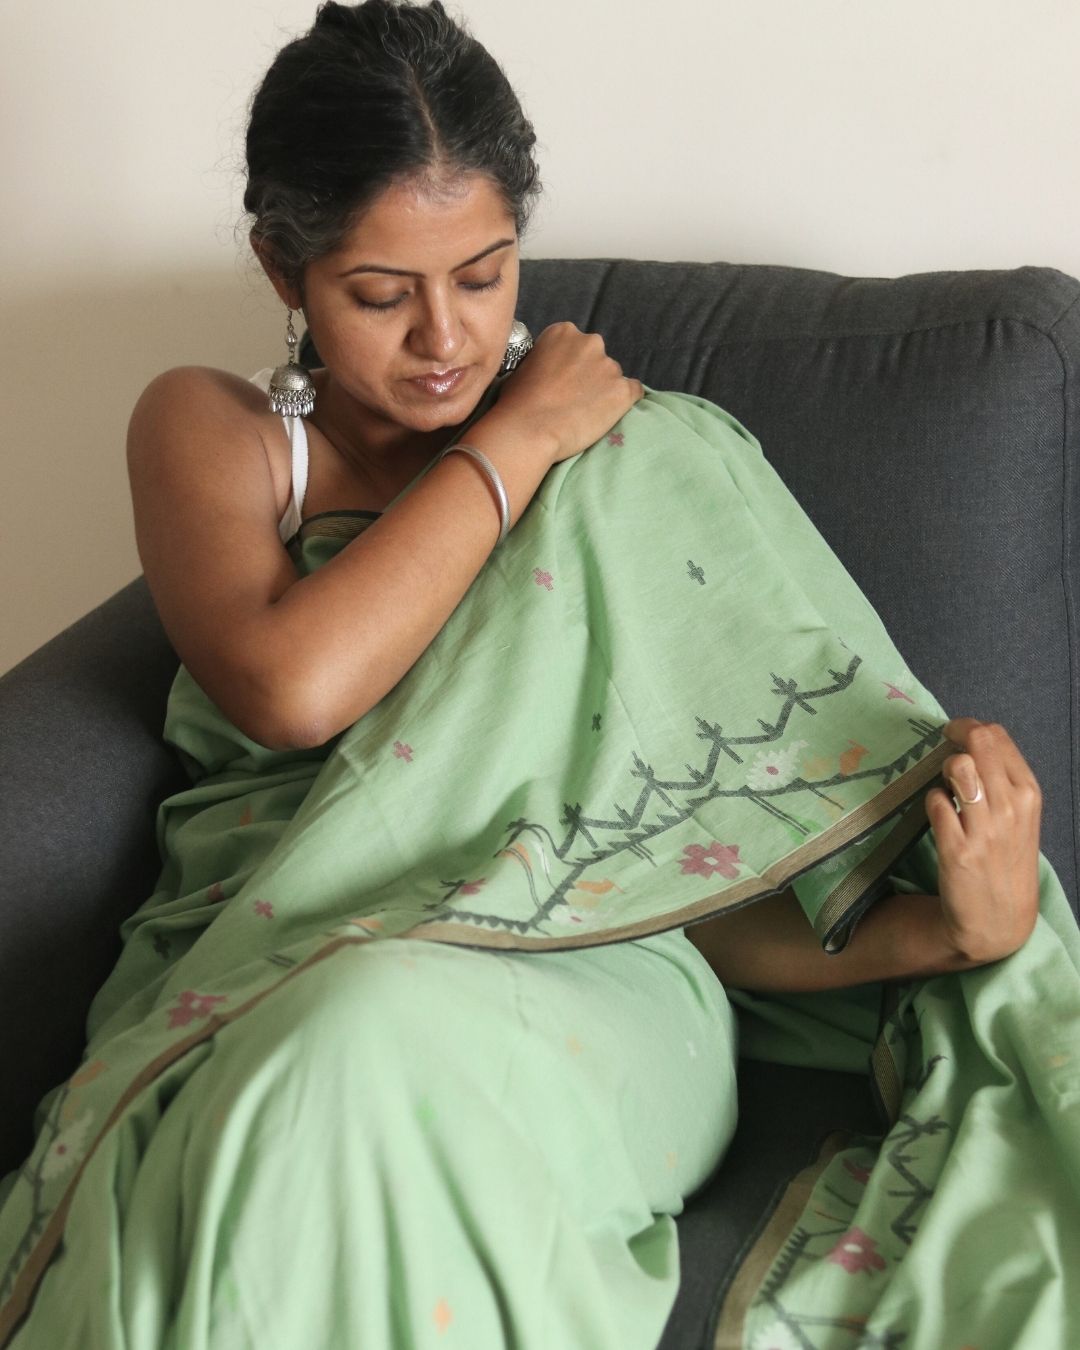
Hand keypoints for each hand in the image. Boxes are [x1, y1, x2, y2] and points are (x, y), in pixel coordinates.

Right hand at [494, 322, 643, 464]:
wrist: (529, 429)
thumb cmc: (517, 402)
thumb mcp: (525, 366)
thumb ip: (545, 360)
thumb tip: (553, 371)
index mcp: (563, 332)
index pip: (577, 345)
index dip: (570, 366)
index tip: (563, 382)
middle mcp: (590, 342)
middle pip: (597, 358)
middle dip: (590, 376)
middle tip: (574, 399)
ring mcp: (609, 366)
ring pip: (613, 377)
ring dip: (604, 391)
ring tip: (585, 413)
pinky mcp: (623, 390)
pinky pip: (633, 392)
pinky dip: (623, 402)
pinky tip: (608, 415)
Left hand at [924, 717, 1042, 965]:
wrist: (998, 920)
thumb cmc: (1005, 860)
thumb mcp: (1019, 817)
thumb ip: (1000, 779)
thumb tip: (972, 738)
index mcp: (1028, 794)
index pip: (997, 736)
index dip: (968, 728)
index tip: (953, 734)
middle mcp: (1011, 807)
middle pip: (978, 743)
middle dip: (953, 737)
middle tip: (941, 747)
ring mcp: (985, 829)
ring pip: (958, 767)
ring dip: (943, 769)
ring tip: (945, 786)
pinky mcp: (958, 849)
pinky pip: (935, 802)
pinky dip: (931, 802)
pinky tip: (938, 814)